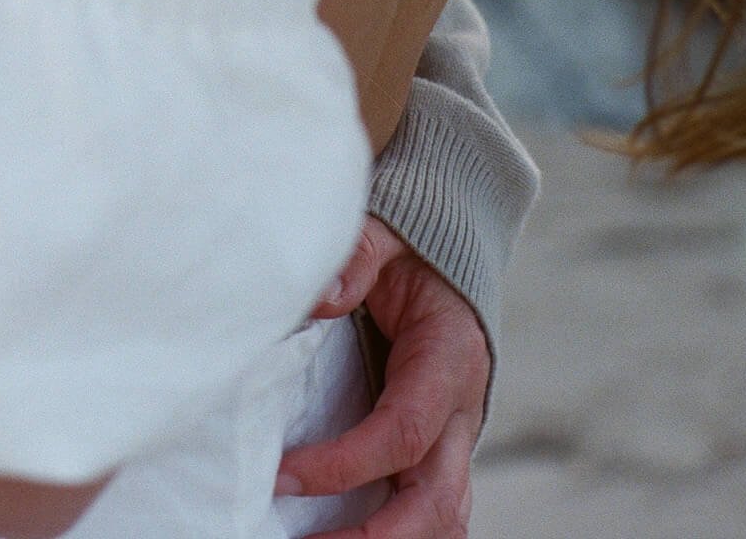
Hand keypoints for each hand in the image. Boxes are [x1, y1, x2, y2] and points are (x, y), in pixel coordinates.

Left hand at [275, 217, 483, 538]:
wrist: (450, 257)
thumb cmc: (411, 252)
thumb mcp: (386, 237)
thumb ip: (358, 259)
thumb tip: (322, 299)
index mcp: (448, 363)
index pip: (402, 433)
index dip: (345, 463)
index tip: (284, 476)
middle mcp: (461, 414)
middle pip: (435, 502)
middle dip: (375, 537)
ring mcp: (456, 439)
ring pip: (443, 519)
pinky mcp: (441, 451)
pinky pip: (434, 511)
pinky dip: (401, 535)